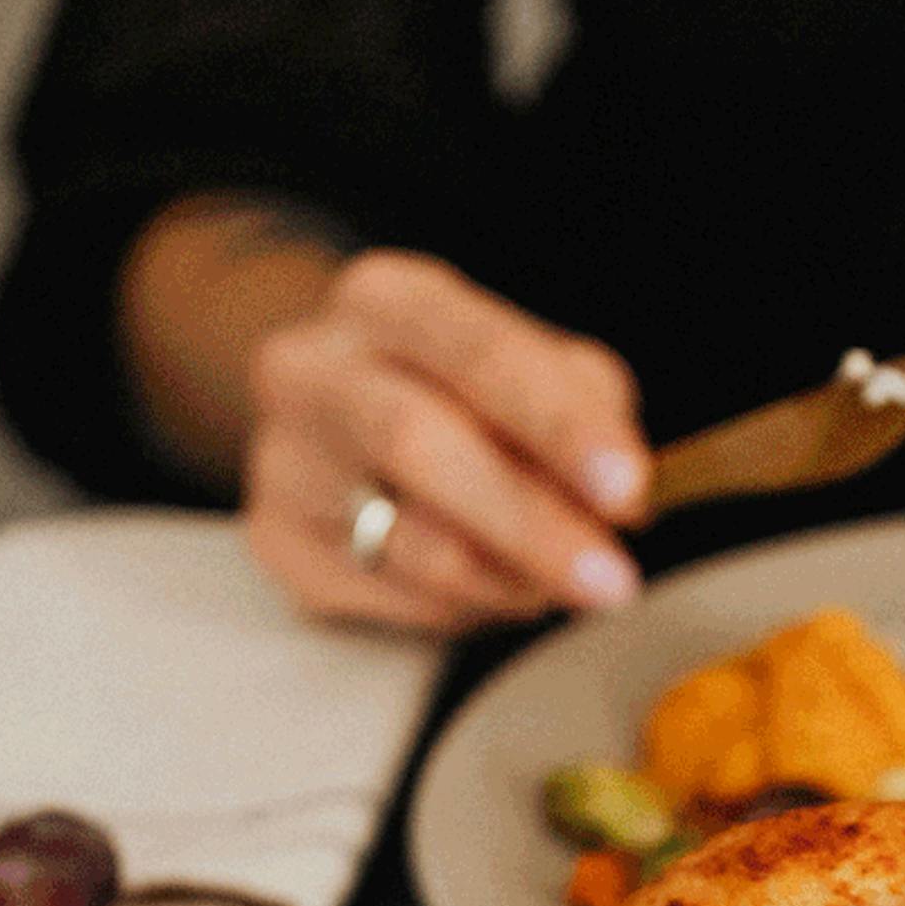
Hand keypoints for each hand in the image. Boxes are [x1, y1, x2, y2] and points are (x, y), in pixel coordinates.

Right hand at [239, 250, 648, 632]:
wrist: (326, 409)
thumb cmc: (454, 386)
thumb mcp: (528, 363)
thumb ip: (583, 409)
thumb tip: (619, 498)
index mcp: (386, 299)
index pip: (481, 355)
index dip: (561, 425)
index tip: (627, 489)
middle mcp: (312, 368)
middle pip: (417, 443)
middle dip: (529, 522)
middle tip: (609, 580)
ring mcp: (284, 458)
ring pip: (408, 541)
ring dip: (510, 579)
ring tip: (563, 584)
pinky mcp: (277, 540)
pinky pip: (390, 596)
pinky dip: (464, 606)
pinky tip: (492, 587)